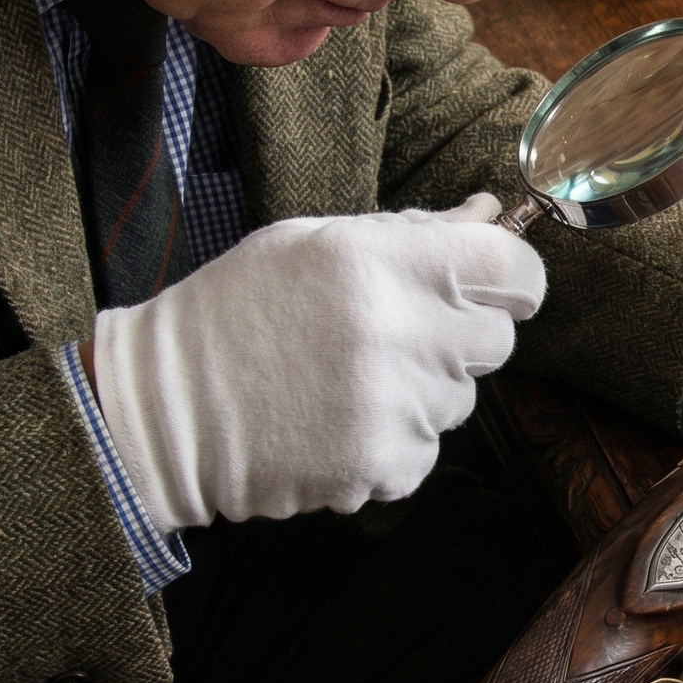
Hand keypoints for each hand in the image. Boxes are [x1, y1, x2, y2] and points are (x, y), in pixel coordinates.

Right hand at [90, 194, 545, 530]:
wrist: (167, 410)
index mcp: (380, 264)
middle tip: (394, 332)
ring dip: (424, 388)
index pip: (513, 269)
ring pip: (462, 398)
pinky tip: (338, 420)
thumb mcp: (316, 243)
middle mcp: (396, 334)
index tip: (497, 284)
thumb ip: (414, 232)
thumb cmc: (240, 311)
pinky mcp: (383, 466)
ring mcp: (393, 407)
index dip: (514, 277)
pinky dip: (395, 439)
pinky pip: (428, 449)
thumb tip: (493, 215)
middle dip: (460, 332)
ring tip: (349, 378)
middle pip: (497, 339)